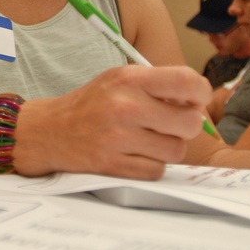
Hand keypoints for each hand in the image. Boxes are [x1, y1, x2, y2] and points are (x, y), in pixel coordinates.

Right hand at [14, 65, 211, 179]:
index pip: (187, 82)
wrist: (49, 130)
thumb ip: (157, 86)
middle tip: (167, 124)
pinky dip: (150, 165)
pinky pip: (157, 170)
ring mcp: (119, 138)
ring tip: (146, 139)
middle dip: (184, 126)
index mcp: (128, 79)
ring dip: (166, 148)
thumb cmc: (91, 104)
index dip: (200, 94)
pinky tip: (133, 154)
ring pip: (176, 150)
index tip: (193, 101)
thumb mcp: (119, 80)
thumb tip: (198, 104)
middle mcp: (125, 106)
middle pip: (190, 123)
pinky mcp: (113, 165)